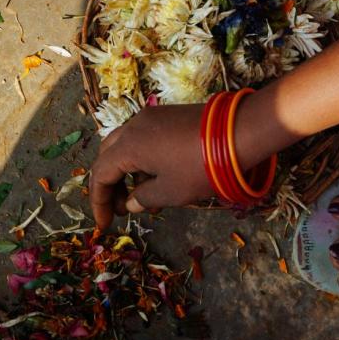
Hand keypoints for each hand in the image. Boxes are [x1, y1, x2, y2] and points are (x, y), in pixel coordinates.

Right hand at [88, 104, 214, 229]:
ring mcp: (150, 117)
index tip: (105, 223)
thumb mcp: (171, 192)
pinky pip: (141, 137)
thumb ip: (144, 198)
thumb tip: (131, 203)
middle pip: (107, 156)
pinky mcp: (166, 115)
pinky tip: (156, 175)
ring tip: (141, 196)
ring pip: (124, 145)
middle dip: (109, 184)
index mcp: (128, 146)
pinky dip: (140, 158)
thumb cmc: (201, 167)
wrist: (239, 132)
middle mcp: (133, 126)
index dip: (99, 202)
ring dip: (125, 171)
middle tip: (120, 208)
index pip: (100, 175)